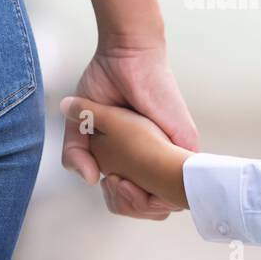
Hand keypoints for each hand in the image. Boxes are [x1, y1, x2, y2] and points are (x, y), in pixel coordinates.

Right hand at [60, 43, 197, 218]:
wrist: (126, 54)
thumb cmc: (106, 82)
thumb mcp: (79, 124)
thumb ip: (76, 153)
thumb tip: (91, 179)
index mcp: (134, 154)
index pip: (131, 195)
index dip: (117, 198)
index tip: (108, 182)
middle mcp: (155, 155)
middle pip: (149, 205)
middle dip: (129, 203)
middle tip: (116, 183)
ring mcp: (172, 150)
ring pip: (166, 200)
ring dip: (141, 198)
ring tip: (123, 180)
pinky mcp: (185, 141)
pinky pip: (181, 183)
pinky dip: (160, 189)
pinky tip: (139, 177)